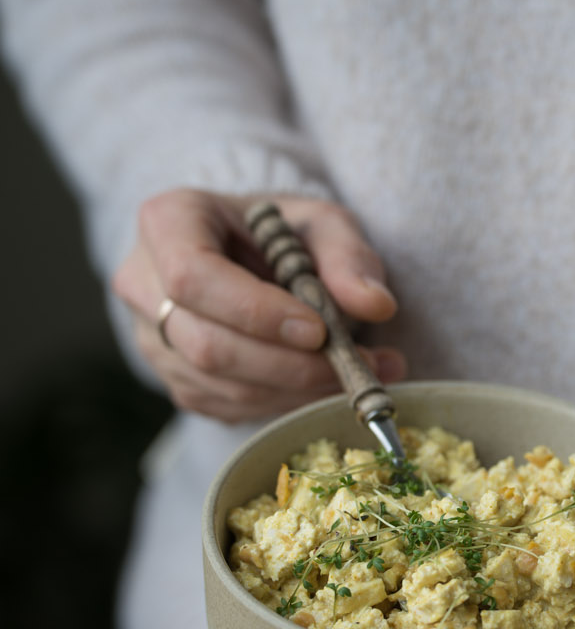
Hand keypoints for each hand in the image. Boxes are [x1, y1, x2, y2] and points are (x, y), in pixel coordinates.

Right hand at [112, 187, 405, 421]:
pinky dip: (282, 404)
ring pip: (216, 384)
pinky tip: (321, 385)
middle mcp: (143, 282)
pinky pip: (224, 406)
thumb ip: (348, 256)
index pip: (193, 276)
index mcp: (167, 222)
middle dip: (288, 366)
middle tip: (359, 367)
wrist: (247, 254)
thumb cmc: (280, 231)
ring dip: (294, 391)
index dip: (255, 311)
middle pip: (205, 343)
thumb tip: (376, 305)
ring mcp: (151, 338)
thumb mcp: (320, 223)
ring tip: (360, 378)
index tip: (318, 330)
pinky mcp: (174, 379)